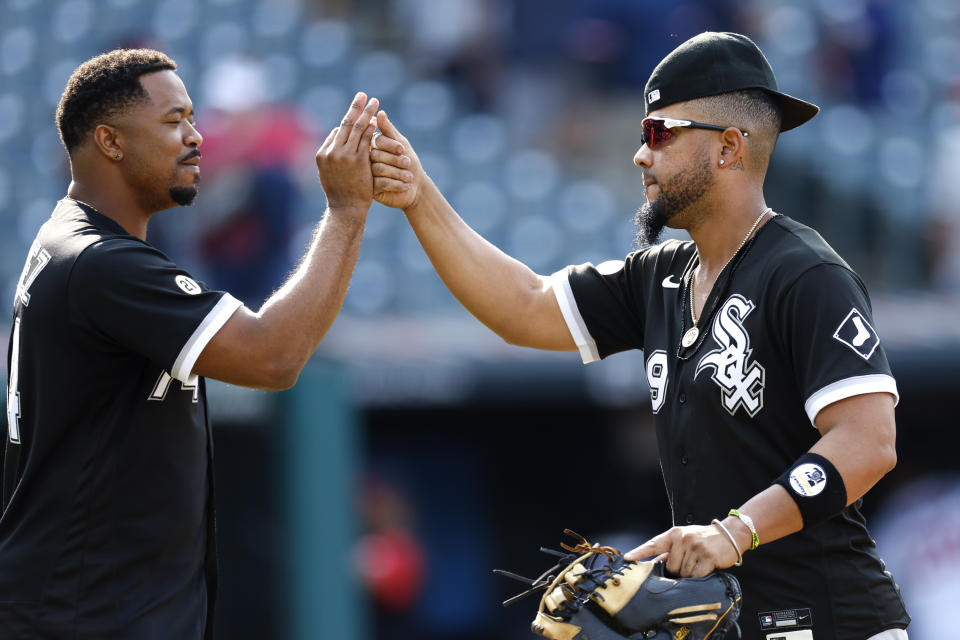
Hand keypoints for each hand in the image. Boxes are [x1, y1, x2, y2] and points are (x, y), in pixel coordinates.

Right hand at [315, 92, 379, 212]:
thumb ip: (331, 157)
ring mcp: (344, 156)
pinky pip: (365, 140)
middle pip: (345, 123)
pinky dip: (371, 129)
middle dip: (355, 107)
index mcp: (322, 154)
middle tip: (363, 94)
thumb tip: (336, 140)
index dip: (348, 120)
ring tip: (374, 102)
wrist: (346, 209)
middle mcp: (331, 152)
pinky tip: (377, 121)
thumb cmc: (339, 194)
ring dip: (366, 113)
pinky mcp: (357, 161)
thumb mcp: (328, 174)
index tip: (357, 110)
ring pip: (356, 128)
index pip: (337, 131)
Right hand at [369, 110, 423, 209]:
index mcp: (373, 146)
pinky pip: (380, 184)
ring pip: (378, 169)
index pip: (377, 141)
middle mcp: (367, 159)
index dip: (390, 144)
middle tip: (408, 162)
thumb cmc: (409, 163)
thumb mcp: (401, 145)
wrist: (415, 188)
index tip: (402, 149)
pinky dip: (395, 184)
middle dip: (394, 159)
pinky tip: (405, 185)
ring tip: (409, 176)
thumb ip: (390, 131)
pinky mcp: (372, 189)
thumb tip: (380, 113)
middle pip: (376, 155)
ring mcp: (368, 175)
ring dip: (397, 172)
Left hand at [623, 523, 741, 577]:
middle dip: (677, 571)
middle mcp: (683, 538)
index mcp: (674, 534)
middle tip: (689, 563)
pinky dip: (699, 577)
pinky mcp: (708, 557)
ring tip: (698, 564)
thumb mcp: (684, 540)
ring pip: (683, 573)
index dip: (639, 552)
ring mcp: (695, 547)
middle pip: (670, 566)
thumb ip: (669, 551)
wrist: (729, 536)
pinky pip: (696, 576)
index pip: (653, 544)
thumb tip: (653, 566)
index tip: (627, 558)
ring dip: (689, 574)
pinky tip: (705, 569)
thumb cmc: (702, 539)